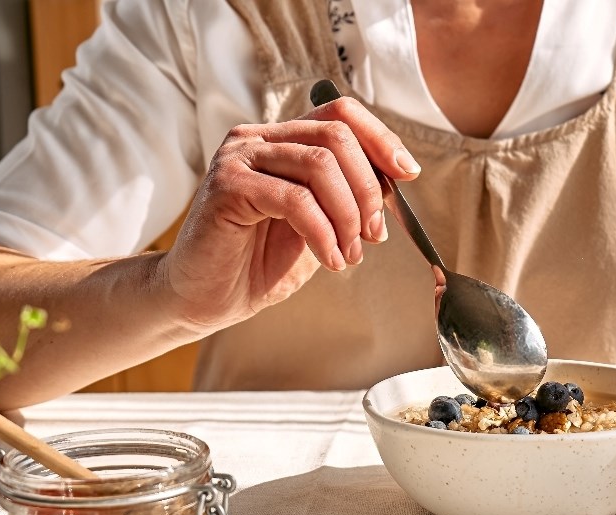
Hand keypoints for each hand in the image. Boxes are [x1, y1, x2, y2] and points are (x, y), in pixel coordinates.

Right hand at [160, 97, 420, 331]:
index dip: (381, 139)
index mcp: (283, 139)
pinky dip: (323, 233)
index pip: (341, 114)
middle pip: (336, 136)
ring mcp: (239, 157)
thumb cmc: (260, 263)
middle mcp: (258, 138)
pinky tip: (329, 260)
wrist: (207, 298)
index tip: (408, 174)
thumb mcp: (322, 223)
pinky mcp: (227, 185)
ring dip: (348, 215)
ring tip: (348, 253)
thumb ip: (350, 196)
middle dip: (368, 188)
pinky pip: (295, 200)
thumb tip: (397, 179)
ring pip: (320, 165)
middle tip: (373, 234)